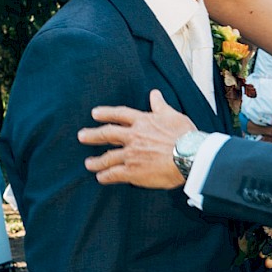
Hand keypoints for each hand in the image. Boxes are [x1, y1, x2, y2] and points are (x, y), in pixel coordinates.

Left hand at [78, 89, 195, 187]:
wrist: (189, 157)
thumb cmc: (185, 136)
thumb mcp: (173, 115)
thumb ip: (160, 106)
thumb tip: (154, 93)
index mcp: (143, 121)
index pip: (119, 115)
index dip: (106, 113)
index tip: (95, 114)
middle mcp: (133, 136)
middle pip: (107, 134)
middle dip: (93, 135)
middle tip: (81, 136)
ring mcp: (131, 154)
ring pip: (108, 157)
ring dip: (97, 161)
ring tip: (88, 163)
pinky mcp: (133, 171)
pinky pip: (114, 174)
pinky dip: (106, 176)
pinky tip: (100, 178)